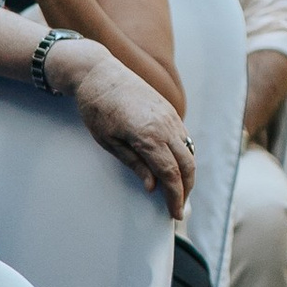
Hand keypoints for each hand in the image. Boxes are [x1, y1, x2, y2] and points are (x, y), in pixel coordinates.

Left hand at [54, 42, 195, 214]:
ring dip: (188, 173)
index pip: (171, 174)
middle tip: (178, 207)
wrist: (99, 73)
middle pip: (187, 165)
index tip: (174, 214)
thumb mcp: (108, 141)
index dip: (175, 197)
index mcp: (149, 136)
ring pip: (190, 151)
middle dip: (186, 189)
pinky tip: (176, 166)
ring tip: (179, 190)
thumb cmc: (97, 108)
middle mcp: (166, 126)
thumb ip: (134, 164)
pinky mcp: (169, 110)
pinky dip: (185, 156)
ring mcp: (170, 116)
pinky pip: (184, 138)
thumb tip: (153, 186)